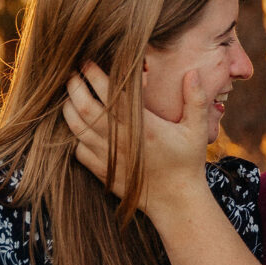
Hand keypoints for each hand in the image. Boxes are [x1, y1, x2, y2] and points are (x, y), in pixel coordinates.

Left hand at [64, 63, 209, 221]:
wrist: (176, 202)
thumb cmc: (187, 163)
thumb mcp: (197, 131)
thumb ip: (196, 100)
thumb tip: (192, 72)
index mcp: (142, 127)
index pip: (111, 94)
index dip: (95, 75)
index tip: (88, 62)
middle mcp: (121, 140)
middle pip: (85, 107)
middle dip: (75, 87)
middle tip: (72, 74)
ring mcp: (108, 157)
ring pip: (76, 127)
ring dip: (69, 108)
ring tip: (70, 95)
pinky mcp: (102, 170)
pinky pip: (78, 149)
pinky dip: (74, 135)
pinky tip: (78, 126)